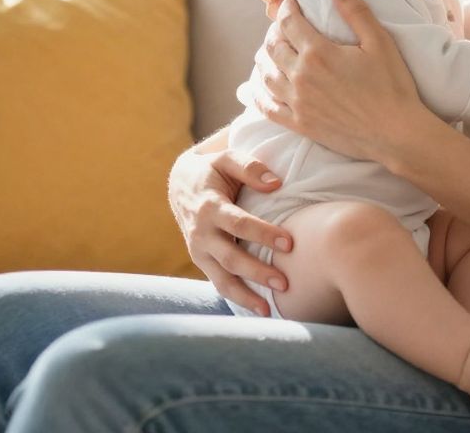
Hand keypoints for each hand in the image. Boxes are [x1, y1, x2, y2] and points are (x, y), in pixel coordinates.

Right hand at [167, 145, 293, 316]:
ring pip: (221, 279)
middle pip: (231, 258)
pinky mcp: (201, 262)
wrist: (180, 185)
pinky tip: (258, 310)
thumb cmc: (212, 170)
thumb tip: (276, 183)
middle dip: (257, 272)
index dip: (263, 234)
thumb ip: (250, 167)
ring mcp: (199, 251)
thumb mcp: (226, 159)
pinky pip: (219, 284)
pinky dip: (237, 299)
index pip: (239, 224)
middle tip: (285, 283)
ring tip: (269, 311)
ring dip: (245, 296)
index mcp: (209, 207)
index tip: (290, 243)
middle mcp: (201, 233)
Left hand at [253, 0, 437, 164]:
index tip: (289, 2)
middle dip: (274, 31)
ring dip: (264, 58)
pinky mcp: (300, 124)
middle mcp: (301, 76)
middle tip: (282, 25)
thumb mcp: (380, 42)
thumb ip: (356, 12)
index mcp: (318, 53)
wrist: (395, 133)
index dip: (286, 8)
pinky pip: (268, 108)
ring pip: (266, 75)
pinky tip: (258, 87)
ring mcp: (298, 103)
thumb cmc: (392, 86)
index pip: (290, 23)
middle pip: (273, 47)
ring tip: (270, 50)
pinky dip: (258, 94)